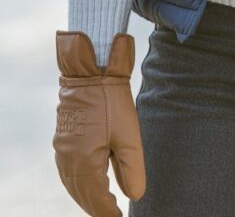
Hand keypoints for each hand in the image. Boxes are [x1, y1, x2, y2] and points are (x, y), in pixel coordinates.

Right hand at [52, 30, 145, 216]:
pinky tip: (88, 182)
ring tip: (102, 204)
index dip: (108, 211)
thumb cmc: (112, 101)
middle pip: (82, 194)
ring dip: (86, 196)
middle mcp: (68, 160)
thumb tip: (135, 196)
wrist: (90, 71)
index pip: (96, 198)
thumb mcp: (129, 135)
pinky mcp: (63, 139)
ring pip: (72, 184)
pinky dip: (78, 182)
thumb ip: (132, 168)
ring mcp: (62, 150)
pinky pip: (68, 171)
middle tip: (112, 215)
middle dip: (97, 207)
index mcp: (84, 162)